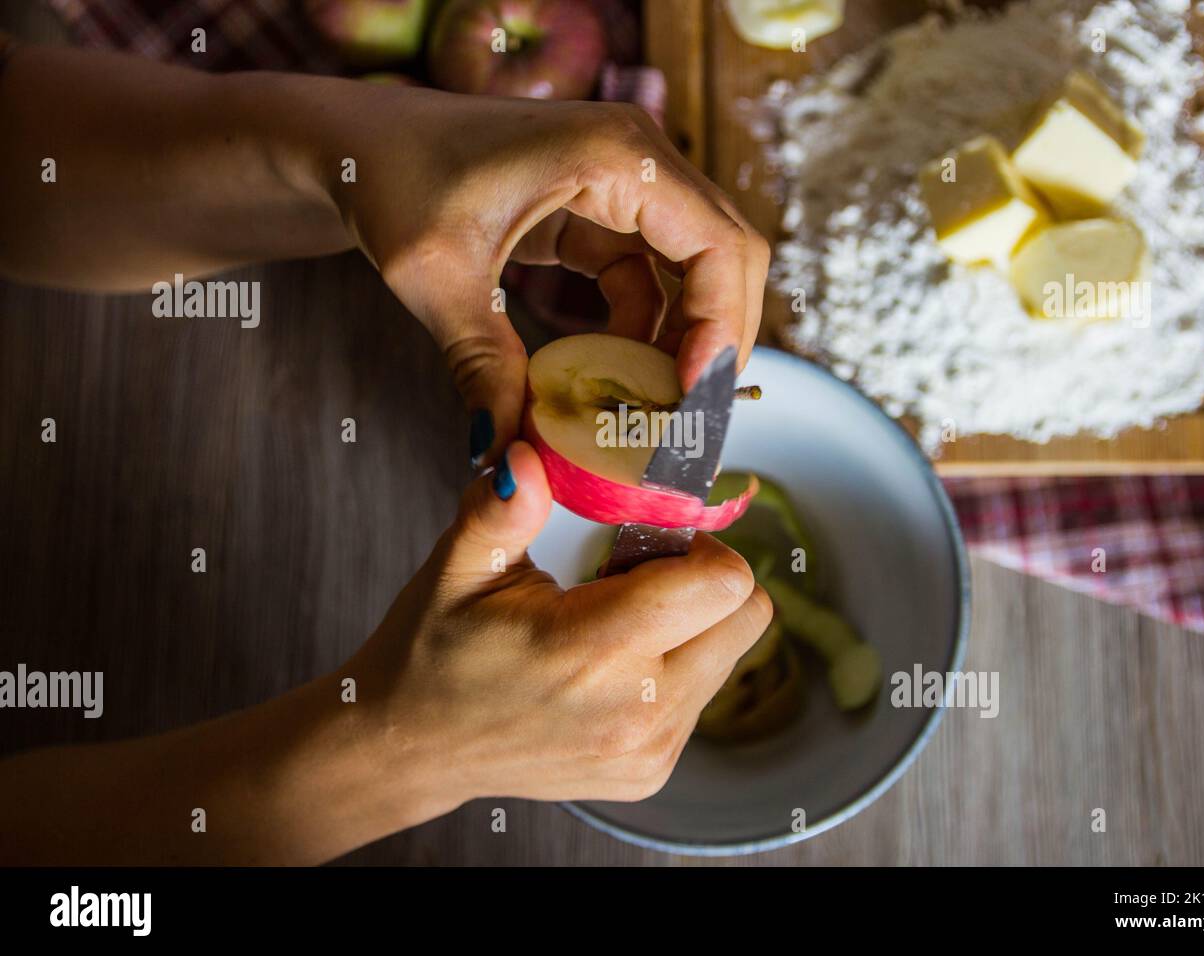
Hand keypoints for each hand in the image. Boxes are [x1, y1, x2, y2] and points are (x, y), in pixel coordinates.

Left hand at [318, 87, 769, 465]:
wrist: (356, 146)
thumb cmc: (389, 178)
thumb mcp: (435, 277)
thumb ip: (483, 367)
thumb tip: (507, 462)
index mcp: (615, 153)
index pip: (718, 245)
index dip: (721, 327)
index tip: (692, 399)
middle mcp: (638, 158)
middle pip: (725, 258)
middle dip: (714, 344)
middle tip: (686, 423)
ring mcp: (627, 182)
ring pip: (695, 274)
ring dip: (681, 345)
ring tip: (652, 415)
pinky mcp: (605, 211)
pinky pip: (651, 280)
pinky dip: (644, 334)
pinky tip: (616, 382)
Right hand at [348, 441, 771, 822]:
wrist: (412, 747)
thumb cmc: (433, 650)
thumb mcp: (456, 568)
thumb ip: (501, 510)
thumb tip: (526, 454)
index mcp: (594, 650)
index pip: (726, 585)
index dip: (703, 547)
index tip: (652, 541)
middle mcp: (638, 710)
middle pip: (748, 618)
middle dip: (707, 582)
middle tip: (634, 577)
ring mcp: (648, 751)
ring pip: (731, 657)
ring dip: (692, 626)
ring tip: (614, 622)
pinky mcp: (650, 773)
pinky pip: (702, 698)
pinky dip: (674, 667)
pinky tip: (610, 664)